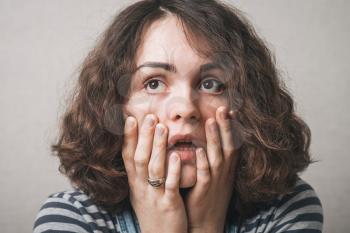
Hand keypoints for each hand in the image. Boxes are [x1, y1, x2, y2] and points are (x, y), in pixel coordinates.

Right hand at [122, 114, 187, 232]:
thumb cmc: (152, 212)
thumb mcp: (141, 192)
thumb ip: (141, 172)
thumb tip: (140, 149)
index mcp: (135, 183)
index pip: (128, 156)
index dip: (128, 137)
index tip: (130, 118)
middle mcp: (141, 187)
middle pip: (140, 158)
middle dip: (144, 136)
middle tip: (149, 116)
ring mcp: (154, 196)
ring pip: (154, 168)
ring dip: (157, 147)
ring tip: (163, 128)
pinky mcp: (169, 205)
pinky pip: (170, 186)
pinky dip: (172, 170)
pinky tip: (176, 156)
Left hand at [185, 106, 237, 232]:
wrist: (206, 223)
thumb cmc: (207, 196)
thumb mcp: (215, 176)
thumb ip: (212, 158)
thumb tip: (206, 140)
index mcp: (226, 168)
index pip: (232, 143)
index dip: (232, 127)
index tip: (230, 109)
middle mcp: (224, 172)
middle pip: (228, 145)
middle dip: (226, 126)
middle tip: (224, 107)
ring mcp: (215, 181)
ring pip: (217, 156)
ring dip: (215, 139)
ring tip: (211, 121)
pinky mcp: (204, 191)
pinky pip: (204, 175)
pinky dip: (203, 162)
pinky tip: (199, 150)